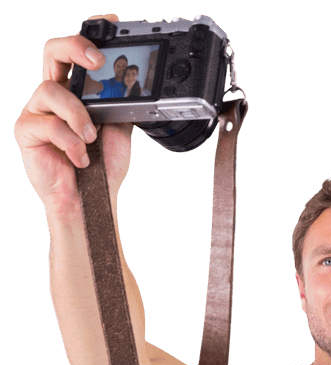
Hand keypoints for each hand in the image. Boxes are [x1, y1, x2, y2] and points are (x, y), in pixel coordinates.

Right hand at [14, 14, 131, 215]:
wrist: (90, 201)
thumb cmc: (100, 168)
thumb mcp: (118, 131)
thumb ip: (121, 104)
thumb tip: (132, 82)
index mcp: (74, 90)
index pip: (75, 53)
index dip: (89, 34)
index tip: (111, 25)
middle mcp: (53, 95)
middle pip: (52, 51)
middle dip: (74, 47)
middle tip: (96, 61)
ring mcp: (37, 111)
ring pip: (51, 89)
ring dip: (77, 113)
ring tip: (90, 138)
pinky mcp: (26, 131)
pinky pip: (48, 124)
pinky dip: (69, 141)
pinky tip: (80, 157)